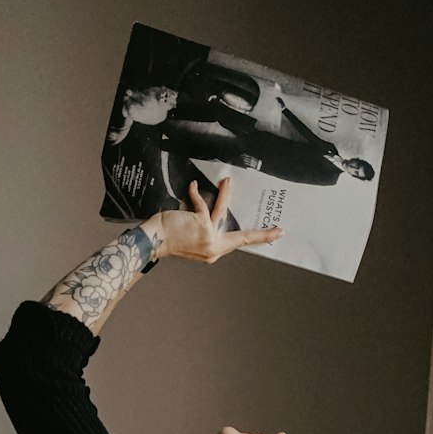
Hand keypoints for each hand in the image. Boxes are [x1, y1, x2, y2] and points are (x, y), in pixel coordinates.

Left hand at [157, 177, 281, 262]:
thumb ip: (208, 233)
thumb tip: (219, 216)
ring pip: (222, 212)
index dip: (258, 239)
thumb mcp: (194, 241)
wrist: (154, 241)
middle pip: (241, 237)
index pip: (239, 243)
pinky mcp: (200, 224)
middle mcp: (212, 248)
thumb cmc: (170, 239)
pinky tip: (193, 186)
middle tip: (278, 230)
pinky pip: (202, 204)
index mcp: (213, 252)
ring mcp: (207, 237)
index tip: (275, 235)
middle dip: (261, 234)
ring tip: (228, 181)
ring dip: (225, 195)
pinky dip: (196, 194)